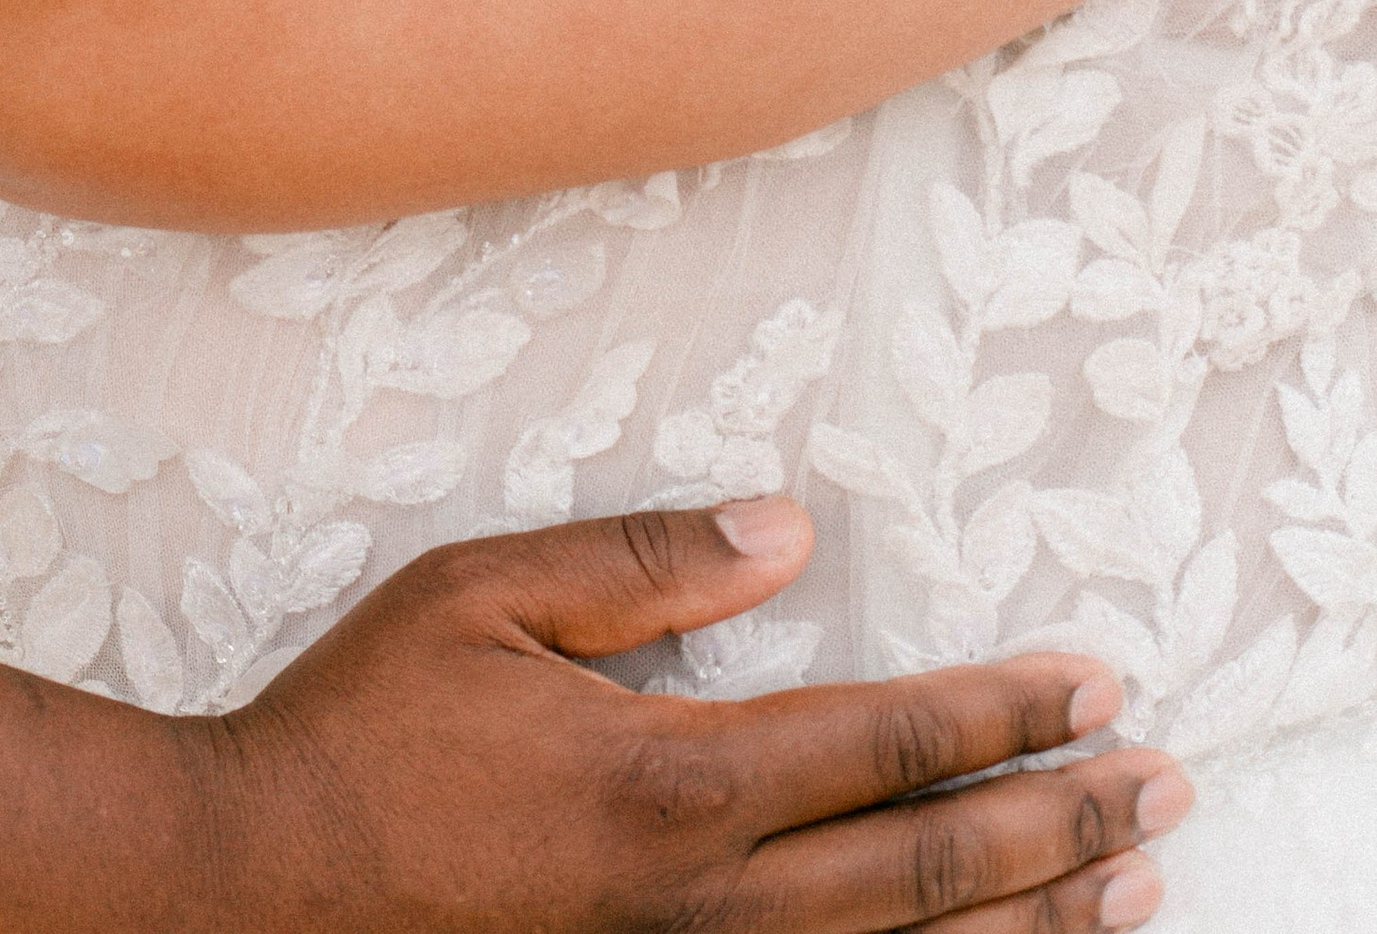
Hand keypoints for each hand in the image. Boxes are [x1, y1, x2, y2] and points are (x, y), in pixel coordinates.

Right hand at [218, 504, 1182, 930]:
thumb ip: (642, 561)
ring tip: (1131, 887)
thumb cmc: (362, 725)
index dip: (999, 712)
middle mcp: (702, 901)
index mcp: (669, 780)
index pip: (882, 741)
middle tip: (1164, 784)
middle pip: (927, 870)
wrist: (259, 888)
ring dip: (1033, 927)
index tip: (1092, 680)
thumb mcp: (483, 593)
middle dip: (1060, 823)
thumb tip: (784, 528)